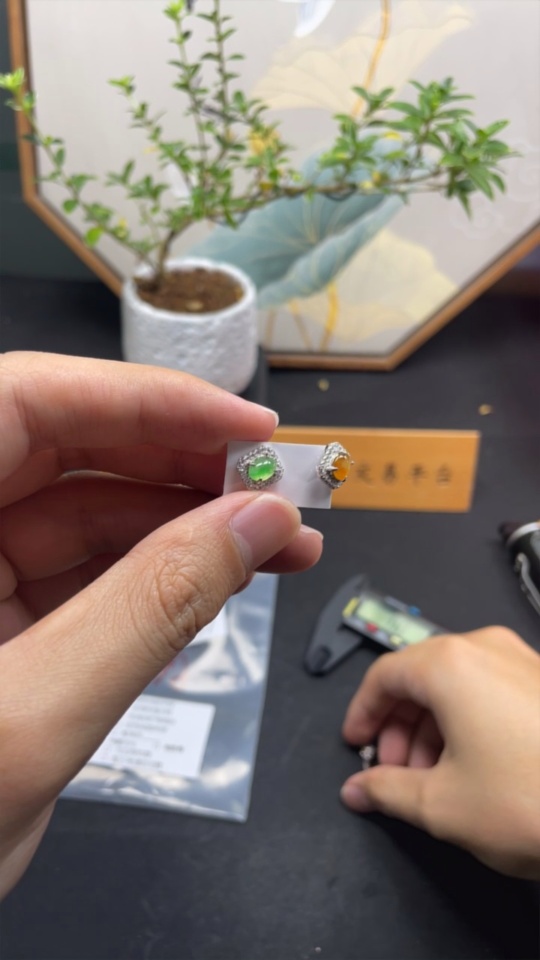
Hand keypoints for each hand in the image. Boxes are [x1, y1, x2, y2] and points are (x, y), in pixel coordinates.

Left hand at [0, 352, 322, 898]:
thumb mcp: (31, 722)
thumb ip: (150, 611)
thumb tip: (253, 524)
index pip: (27, 403)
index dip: (146, 400)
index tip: (245, 428)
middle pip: (63, 450)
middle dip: (180, 463)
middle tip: (273, 488)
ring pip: (79, 512)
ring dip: (180, 524)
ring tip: (272, 542)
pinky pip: (76, 572)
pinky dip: (148, 577)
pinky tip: (213, 586)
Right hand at [341, 628, 539, 878]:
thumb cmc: (528, 800)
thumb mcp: (442, 805)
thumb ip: (387, 791)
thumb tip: (358, 791)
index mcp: (450, 664)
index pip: (384, 675)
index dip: (362, 713)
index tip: (357, 746)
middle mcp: (485, 648)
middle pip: (421, 675)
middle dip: (400, 725)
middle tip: (395, 770)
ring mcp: (522, 660)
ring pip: (458, 682)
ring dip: (434, 725)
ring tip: (436, 777)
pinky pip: (490, 689)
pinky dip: (469, 720)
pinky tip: (476, 766)